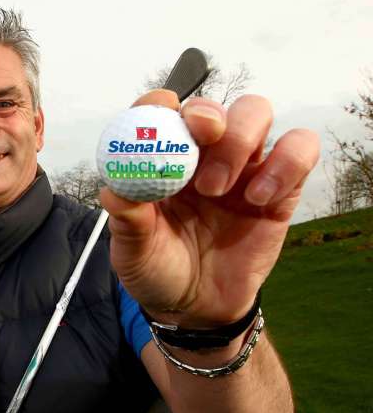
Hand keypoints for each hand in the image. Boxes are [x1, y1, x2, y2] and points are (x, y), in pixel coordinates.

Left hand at [101, 90, 319, 325]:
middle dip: (209, 115)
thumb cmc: (158, 270)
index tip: (160, 111)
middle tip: (202, 138)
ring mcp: (243, 168)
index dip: (159, 105)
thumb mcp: (133, 254)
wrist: (196, 307)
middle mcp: (202, 156)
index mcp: (161, 162)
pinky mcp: (280, 187)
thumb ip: (127, 222)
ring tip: (217, 189)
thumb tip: (113, 192)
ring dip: (240, 140)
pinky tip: (259, 198)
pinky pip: (298, 151)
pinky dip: (285, 163)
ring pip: (257, 115)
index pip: (161, 114)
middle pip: (214, 108)